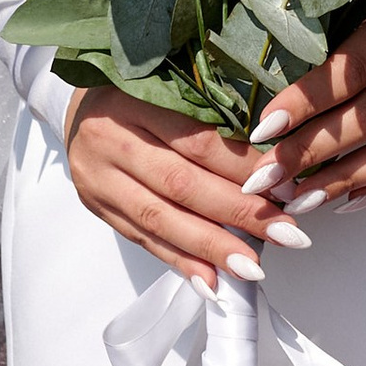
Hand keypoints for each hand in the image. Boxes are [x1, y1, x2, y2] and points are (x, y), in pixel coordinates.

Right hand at [64, 87, 306, 291]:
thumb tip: (271, 161)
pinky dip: (179, 261)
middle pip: (182, 184)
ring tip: (252, 266)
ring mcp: (100, 179)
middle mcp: (112, 141)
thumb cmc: (141, 91)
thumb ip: (212, 114)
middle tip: (284, 233)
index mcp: (135, 101)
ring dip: (211, 248)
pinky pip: (142, 239)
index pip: (198, 140)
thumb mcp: (172, 84)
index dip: (244, 167)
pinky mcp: (98, 207)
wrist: (79, 106)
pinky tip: (210, 280)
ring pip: (161, 219)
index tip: (286, 187)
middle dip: (238, 213)